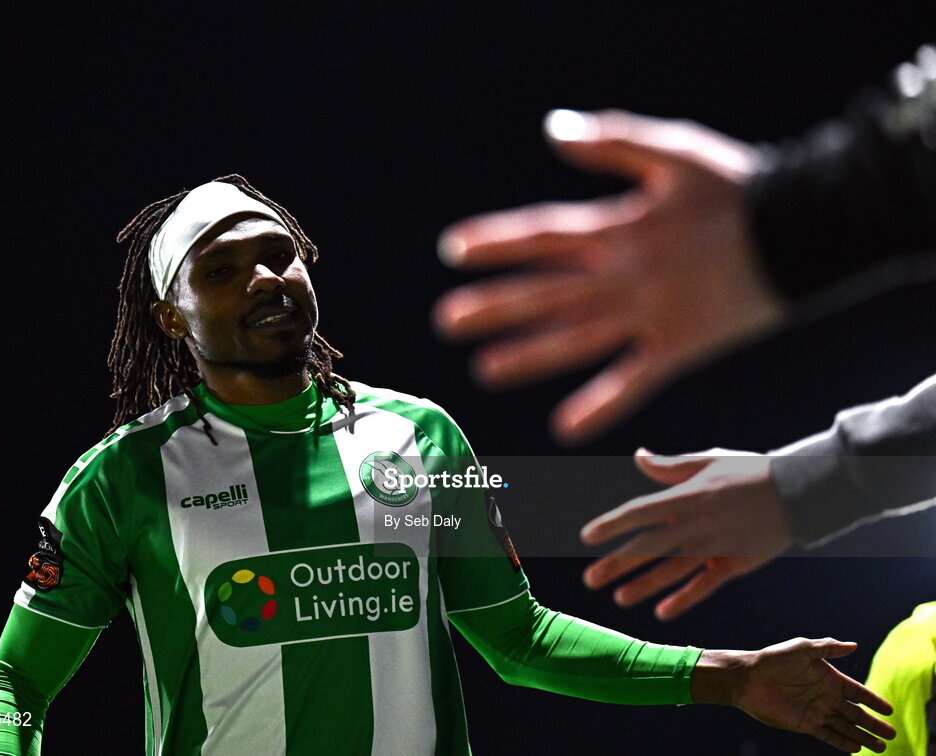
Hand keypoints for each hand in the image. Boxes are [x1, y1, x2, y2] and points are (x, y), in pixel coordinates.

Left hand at [434, 109, 784, 441]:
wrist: (804, 230)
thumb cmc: (737, 188)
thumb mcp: (674, 151)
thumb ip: (611, 142)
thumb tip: (553, 129)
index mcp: (620, 227)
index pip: (543, 236)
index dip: (496, 243)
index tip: (453, 251)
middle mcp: (625, 275)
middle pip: (547, 293)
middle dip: (494, 306)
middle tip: (446, 322)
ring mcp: (649, 315)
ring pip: (577, 340)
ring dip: (529, 355)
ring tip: (484, 371)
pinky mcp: (679, 348)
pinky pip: (634, 382)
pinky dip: (600, 405)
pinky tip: (564, 428)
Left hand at [581, 448, 792, 619]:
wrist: (798, 490)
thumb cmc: (748, 470)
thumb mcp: (706, 460)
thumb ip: (668, 466)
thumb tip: (638, 456)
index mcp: (685, 496)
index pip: (639, 512)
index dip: (612, 524)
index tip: (587, 536)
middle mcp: (694, 524)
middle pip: (648, 547)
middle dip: (617, 563)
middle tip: (590, 579)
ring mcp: (714, 547)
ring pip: (671, 571)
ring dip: (643, 586)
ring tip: (619, 599)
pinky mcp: (734, 564)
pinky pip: (704, 586)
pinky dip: (683, 599)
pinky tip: (661, 612)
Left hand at [692, 639, 895, 751]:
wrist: (748, 677)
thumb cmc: (774, 659)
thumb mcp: (802, 648)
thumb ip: (828, 647)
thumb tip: (854, 645)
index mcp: (829, 677)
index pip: (858, 692)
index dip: (874, 701)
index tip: (889, 710)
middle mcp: (825, 696)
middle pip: (856, 714)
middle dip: (874, 724)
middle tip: (892, 734)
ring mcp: (816, 711)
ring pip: (846, 727)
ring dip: (863, 737)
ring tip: (881, 748)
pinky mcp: (805, 724)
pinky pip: (829, 736)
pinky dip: (842, 743)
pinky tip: (856, 749)